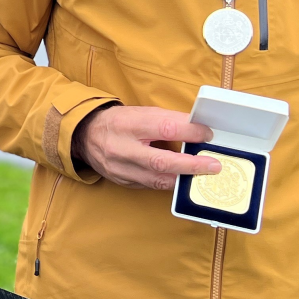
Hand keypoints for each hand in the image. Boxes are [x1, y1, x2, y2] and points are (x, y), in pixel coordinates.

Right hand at [70, 104, 218, 189]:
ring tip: (203, 176)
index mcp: (129, 124)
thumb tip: (196, 129)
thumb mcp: (140, 113)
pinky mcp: (122, 182)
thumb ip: (167, 121)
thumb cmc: (118, 122)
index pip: (165, 128)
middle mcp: (122, 148)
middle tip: (214, 166)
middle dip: (191, 165)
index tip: (207, 135)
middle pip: (161, 161)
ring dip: (183, 179)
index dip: (190, 132)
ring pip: (157, 180)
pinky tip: (181, 180)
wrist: (85, 136)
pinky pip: (150, 186)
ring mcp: (121, 169)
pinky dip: (168, 183)